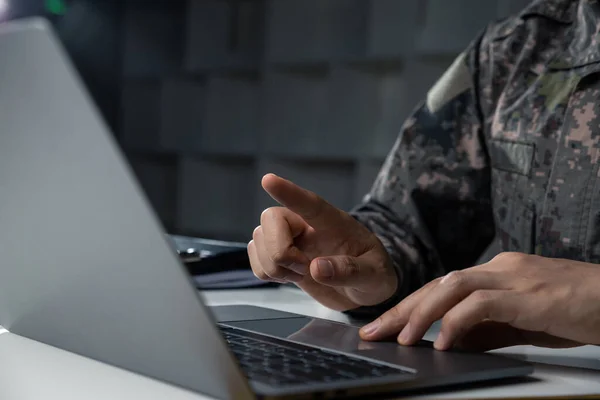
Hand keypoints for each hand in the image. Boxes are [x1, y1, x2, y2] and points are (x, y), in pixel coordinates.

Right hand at [248, 174, 396, 310]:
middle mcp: (307, 225)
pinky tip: (289, 276)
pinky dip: (266, 272)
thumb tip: (316, 268)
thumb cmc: (374, 275)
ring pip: (259, 239)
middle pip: (271, 219)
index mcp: (334, 223)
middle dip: (279, 250)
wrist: (365, 291)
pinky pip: (255, 259)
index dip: (289, 193)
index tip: (268, 180)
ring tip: (301, 274)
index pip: (309, 204)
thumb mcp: (375, 276)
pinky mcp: (280, 257)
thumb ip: (351, 271)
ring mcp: (290, 240)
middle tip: (303, 269)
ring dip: (274, 265)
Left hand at [359, 252, 599, 350]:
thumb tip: (451, 343)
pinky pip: (483, 303)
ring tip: (402, 339)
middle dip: (402, 309)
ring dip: (422, 313)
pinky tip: (445, 341)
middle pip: (437, 284)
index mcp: (496, 272)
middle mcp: (499, 268)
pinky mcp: (531, 294)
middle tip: (373, 332)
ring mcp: (514, 277)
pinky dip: (458, 320)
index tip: (382, 326)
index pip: (440, 287)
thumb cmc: (575, 310)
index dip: (408, 306)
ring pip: (453, 286)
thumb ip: (487, 329)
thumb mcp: (522, 323)